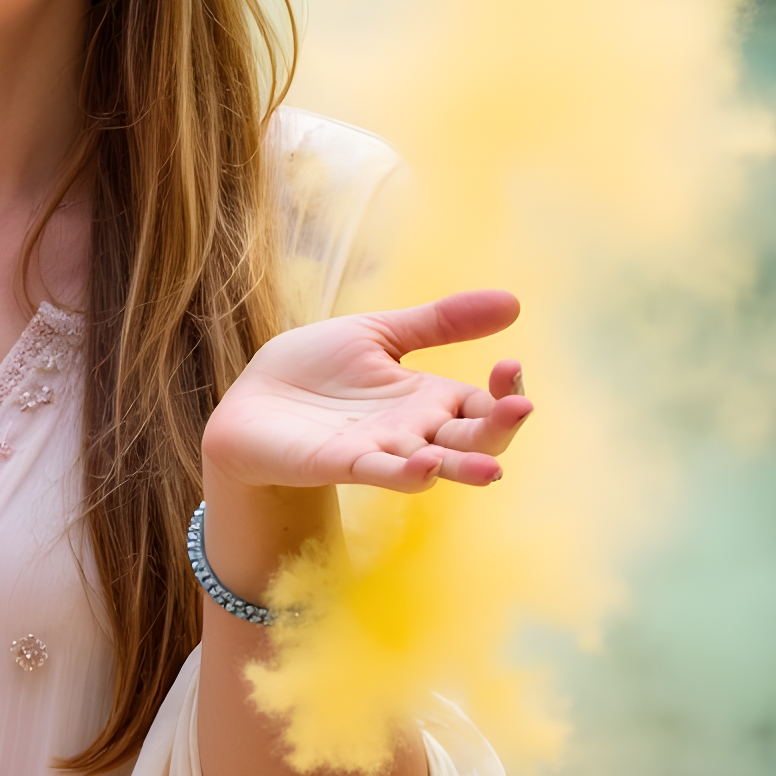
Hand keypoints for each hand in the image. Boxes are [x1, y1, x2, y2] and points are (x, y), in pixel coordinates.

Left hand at [202, 290, 530, 492]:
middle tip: (521, 407)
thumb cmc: (316, 369)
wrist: (254, 398)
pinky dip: (404, 474)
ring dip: (462, 466)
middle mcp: (414, 431)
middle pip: (471, 439)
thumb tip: (514, 301)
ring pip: (434, 465)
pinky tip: (425, 467)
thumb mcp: (380, 333)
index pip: (484, 404)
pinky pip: (379, 472)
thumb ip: (440, 322)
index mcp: (428, 399)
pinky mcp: (341, 464)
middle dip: (498, 428)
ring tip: (491, 469)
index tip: (511, 365)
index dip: (505, 391)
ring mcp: (380, 451)